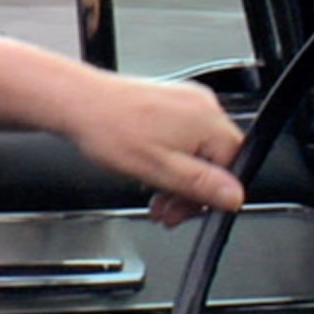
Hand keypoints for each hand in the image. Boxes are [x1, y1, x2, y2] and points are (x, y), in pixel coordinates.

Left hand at [61, 73, 243, 225]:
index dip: (215, 195)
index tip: (192, 211)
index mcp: (207, 120)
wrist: (78, 104)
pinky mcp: (168, 103)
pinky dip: (169, 160)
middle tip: (168, 212)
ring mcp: (184, 102)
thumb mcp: (160, 170)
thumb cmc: (110, 129)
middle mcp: (201, 105)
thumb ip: (201, 185)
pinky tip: (149, 174)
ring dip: (177, 180)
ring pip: (196, 152)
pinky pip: (181, 139)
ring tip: (155, 200)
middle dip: (191, 192)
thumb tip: (235, 196)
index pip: (235, 165)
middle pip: (215, 160)